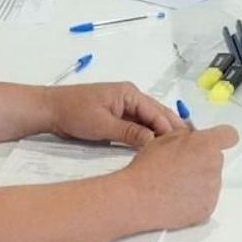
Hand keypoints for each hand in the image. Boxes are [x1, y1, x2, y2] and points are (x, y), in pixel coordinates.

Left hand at [45, 81, 182, 146]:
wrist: (50, 110)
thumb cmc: (75, 113)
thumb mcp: (103, 125)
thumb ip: (130, 132)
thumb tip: (154, 142)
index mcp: (129, 93)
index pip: (156, 112)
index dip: (169, 128)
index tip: (183, 145)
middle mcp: (131, 97)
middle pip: (157, 113)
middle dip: (173, 128)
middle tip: (191, 145)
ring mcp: (124, 107)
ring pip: (149, 120)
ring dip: (162, 132)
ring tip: (180, 148)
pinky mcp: (118, 117)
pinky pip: (138, 125)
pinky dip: (149, 134)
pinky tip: (158, 146)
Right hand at [121, 124, 238, 229]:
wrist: (138, 198)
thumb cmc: (148, 168)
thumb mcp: (166, 138)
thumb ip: (187, 136)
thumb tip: (194, 138)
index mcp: (205, 145)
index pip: (230, 135)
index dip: (223, 137)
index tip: (217, 141)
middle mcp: (214, 166)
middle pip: (217, 158)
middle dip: (203, 159)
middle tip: (182, 165)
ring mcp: (212, 189)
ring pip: (212, 179)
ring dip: (200, 179)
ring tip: (176, 183)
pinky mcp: (208, 208)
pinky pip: (207, 198)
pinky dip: (196, 197)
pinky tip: (178, 196)